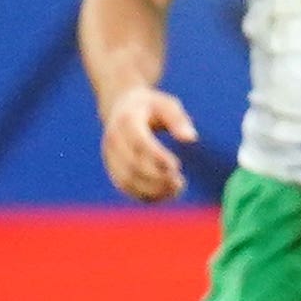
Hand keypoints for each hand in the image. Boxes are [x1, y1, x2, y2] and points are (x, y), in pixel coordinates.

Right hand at [101, 84, 197, 203]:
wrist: (120, 107)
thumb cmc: (150, 106)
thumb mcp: (167, 105)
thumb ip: (178, 120)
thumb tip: (191, 139)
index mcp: (126, 120)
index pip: (139, 142)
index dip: (157, 156)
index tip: (177, 166)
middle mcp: (113, 139)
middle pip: (132, 165)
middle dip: (157, 178)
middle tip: (180, 182)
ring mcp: (109, 155)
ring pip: (126, 180)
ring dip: (152, 190)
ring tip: (176, 190)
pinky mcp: (112, 168)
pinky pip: (126, 187)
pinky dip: (145, 195)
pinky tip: (166, 194)